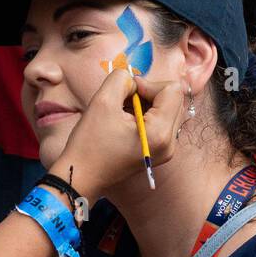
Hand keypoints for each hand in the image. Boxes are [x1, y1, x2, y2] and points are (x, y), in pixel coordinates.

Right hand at [54, 68, 186, 202]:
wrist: (81, 177)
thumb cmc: (89, 144)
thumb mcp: (102, 102)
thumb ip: (121, 79)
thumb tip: (133, 80)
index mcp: (160, 133)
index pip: (172, 90)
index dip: (148, 84)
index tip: (126, 92)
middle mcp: (170, 143)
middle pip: (174, 99)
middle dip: (149, 94)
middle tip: (123, 101)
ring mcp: (166, 150)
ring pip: (168, 109)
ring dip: (146, 104)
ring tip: (123, 113)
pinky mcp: (159, 152)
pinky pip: (161, 122)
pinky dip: (146, 115)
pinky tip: (126, 123)